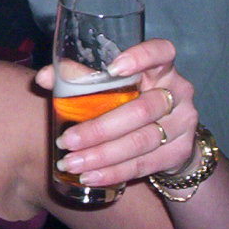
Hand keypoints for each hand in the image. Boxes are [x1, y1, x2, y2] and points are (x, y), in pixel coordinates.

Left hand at [35, 39, 197, 188]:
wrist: (168, 136)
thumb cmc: (129, 100)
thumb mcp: (110, 85)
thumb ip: (79, 76)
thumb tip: (45, 78)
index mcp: (160, 67)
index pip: (162, 52)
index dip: (141, 58)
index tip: (113, 69)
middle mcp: (177, 92)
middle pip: (142, 109)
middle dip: (100, 129)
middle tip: (67, 140)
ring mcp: (183, 123)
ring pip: (142, 140)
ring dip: (103, 155)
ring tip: (72, 162)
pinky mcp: (180, 151)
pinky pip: (145, 164)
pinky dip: (115, 172)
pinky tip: (91, 177)